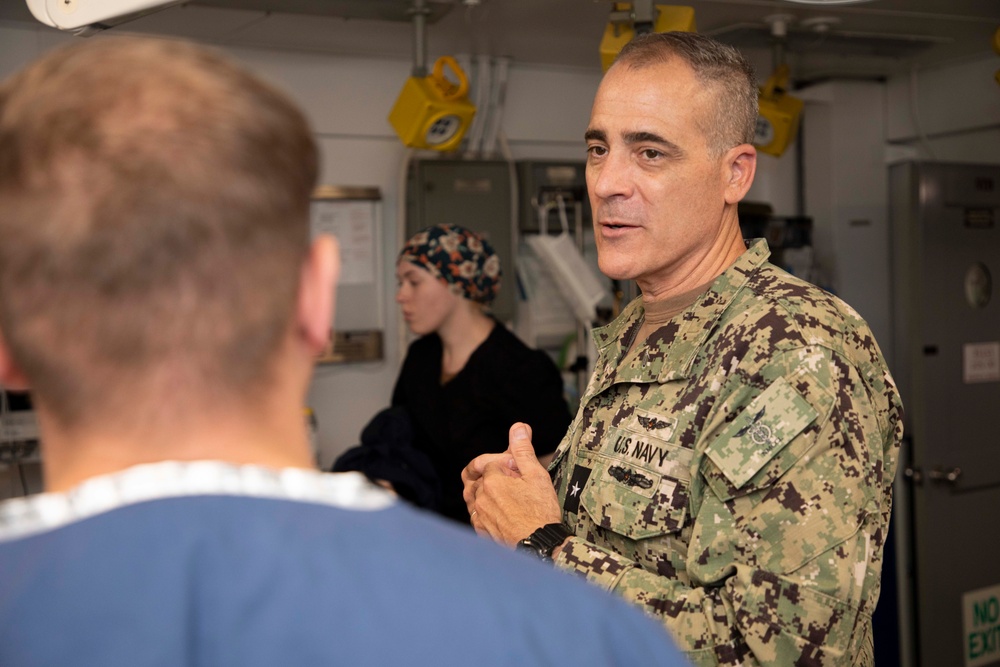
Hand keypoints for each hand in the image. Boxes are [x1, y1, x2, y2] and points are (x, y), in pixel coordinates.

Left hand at [463, 422, 562, 545]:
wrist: (540, 545)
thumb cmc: (541, 510)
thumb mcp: (536, 475)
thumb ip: (523, 450)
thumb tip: (518, 427)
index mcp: (491, 480)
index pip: (489, 462)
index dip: (505, 463)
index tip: (519, 469)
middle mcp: (480, 497)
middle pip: (479, 478)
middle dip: (493, 476)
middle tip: (514, 482)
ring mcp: (479, 515)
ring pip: (473, 496)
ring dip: (484, 491)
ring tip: (503, 494)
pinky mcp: (481, 531)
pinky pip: (475, 515)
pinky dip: (482, 509)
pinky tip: (497, 511)